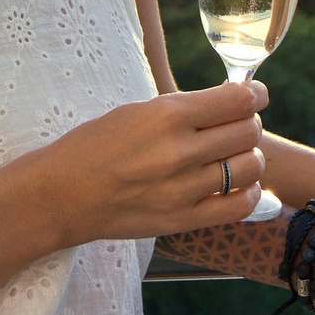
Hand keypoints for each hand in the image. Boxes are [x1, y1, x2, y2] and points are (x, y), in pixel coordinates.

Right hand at [29, 81, 268, 247]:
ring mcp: (183, 189)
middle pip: (248, 131)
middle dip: (247, 123)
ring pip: (250, 166)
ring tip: (232, 155)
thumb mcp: (135, 112)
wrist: (60, 194)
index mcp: (166, 115)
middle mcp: (179, 151)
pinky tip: (238, 184)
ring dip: (248, 157)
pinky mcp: (182, 220)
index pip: (238, 100)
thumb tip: (229, 102)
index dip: (254, 94)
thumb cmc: (93, 146)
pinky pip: (239, 206)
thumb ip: (182, 108)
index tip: (254, 94)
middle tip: (235, 125)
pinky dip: (249, 192)